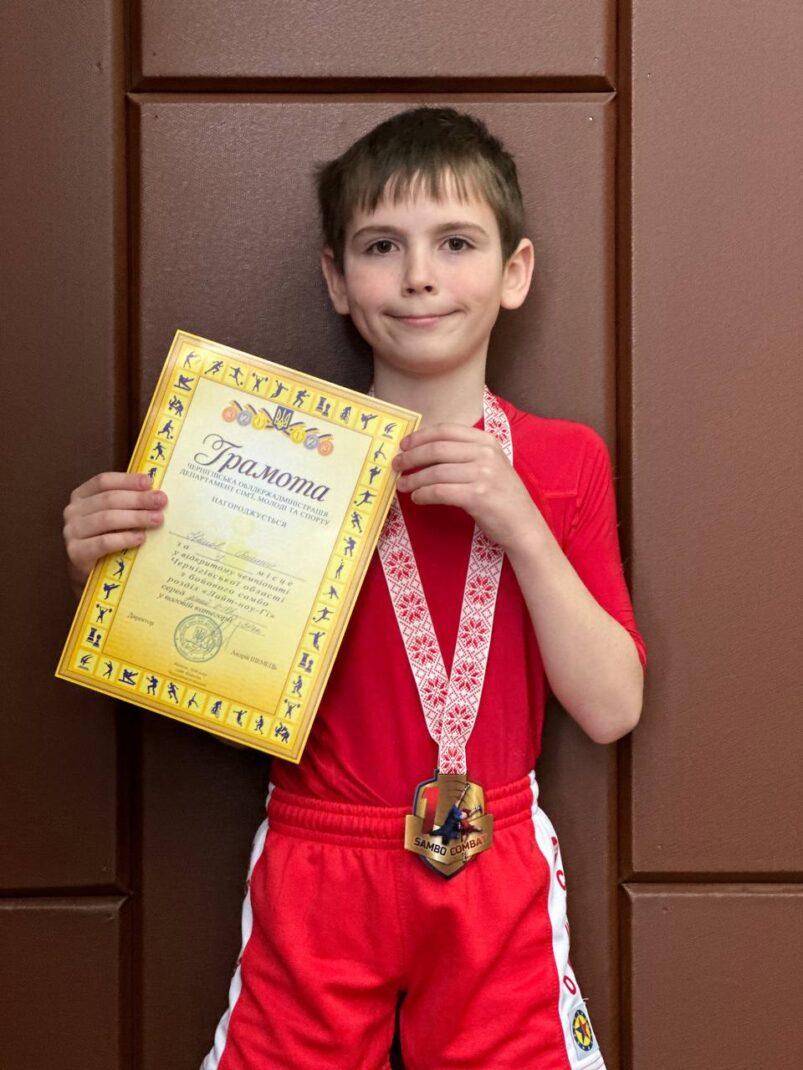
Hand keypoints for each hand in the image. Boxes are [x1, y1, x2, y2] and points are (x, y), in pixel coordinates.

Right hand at [62, 472, 166, 595]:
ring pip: (107, 518)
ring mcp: (72, 532)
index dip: (127, 480)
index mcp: (81, 496)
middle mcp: (73, 511)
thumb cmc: (107, 540)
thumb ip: (128, 503)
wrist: (90, 575)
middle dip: (138, 499)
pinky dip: (125, 539)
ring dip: (136, 517)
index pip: (103, 481)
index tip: (150, 482)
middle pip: (109, 499)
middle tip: (161, 501)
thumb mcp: (115, 518)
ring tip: (157, 519)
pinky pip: (104, 542)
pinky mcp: (76, 552)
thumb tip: (157, 493)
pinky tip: (141, 539)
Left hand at [392, 424, 545, 550]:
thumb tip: (424, 451)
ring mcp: (483, 474)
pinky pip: (440, 491)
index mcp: (487, 441)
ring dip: (413, 479)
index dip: (420, 436)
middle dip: (411, 457)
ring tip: (402, 485)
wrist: (523, 525)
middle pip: (437, 449)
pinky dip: (423, 494)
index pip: (446, 430)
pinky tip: (417, 498)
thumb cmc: (502, 497)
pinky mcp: (477, 496)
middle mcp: (485, 454)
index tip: (404, 445)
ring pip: (435, 472)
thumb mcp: (490, 465)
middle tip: (396, 465)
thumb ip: (465, 454)